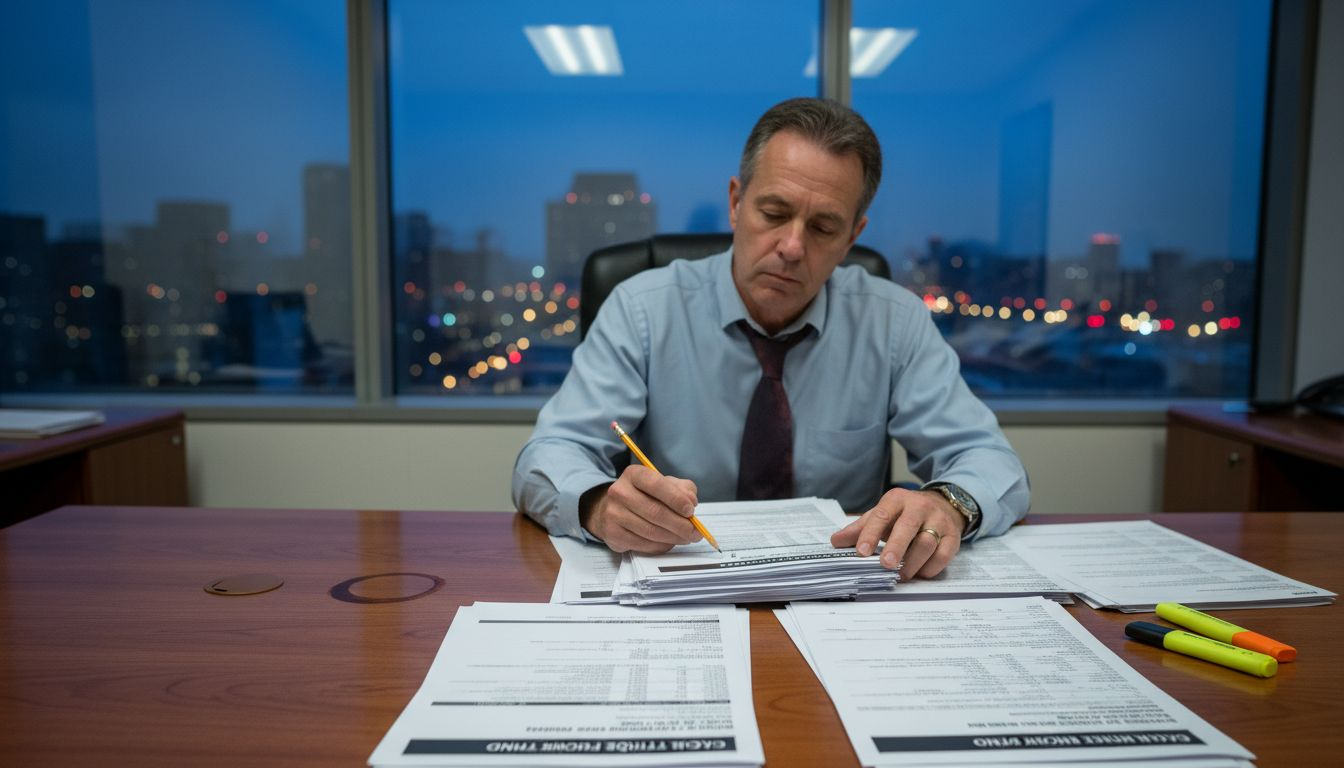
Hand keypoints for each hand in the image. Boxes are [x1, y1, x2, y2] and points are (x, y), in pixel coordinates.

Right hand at [579, 465, 700, 553]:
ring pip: (650, 531)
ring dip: (673, 537)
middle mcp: (619, 492)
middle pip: (655, 512)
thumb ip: (682, 489)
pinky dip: (660, 546)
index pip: (656, 484)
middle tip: (695, 532)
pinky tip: (669, 542)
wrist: (615, 510)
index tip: (691, 510)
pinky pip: (642, 544)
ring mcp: (613, 513)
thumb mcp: (665, 485)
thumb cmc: (645, 496)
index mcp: (634, 474)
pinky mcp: (612, 533)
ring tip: (686, 538)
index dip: (676, 499)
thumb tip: (691, 501)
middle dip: (680, 525)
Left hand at [830, 488, 964, 577]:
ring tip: (900, 575)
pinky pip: (943, 555)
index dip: (871, 533)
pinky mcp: (953, 536)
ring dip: (912, 562)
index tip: (861, 551)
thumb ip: (860, 528)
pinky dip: (930, 568)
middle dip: (896, 547)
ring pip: (927, 543)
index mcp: (897, 499)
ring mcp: (939, 521)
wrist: (944, 505)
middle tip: (885, 565)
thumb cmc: (904, 514)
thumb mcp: (882, 515)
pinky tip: (919, 573)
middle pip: (908, 527)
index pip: (882, 515)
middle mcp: (919, 507)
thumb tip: (835, 542)